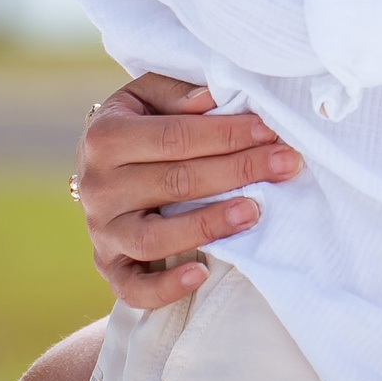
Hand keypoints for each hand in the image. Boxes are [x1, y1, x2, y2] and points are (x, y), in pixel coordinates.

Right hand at [73, 72, 302, 309]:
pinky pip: (132, 287)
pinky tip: (202, 273)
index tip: (269, 131)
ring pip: (153, 238)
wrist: (100, 165)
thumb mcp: (149, 94)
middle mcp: (97, 186)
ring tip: (253, 212)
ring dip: (208, 225)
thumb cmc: (140, 122)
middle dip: (237, 171)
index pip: (174, 137)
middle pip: (174, 183)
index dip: (226, 134)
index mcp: (105, 137)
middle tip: (284, 165)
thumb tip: (212, 99)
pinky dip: (165, 287)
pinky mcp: (107, 265)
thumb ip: (178, 93)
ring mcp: (101, 230)